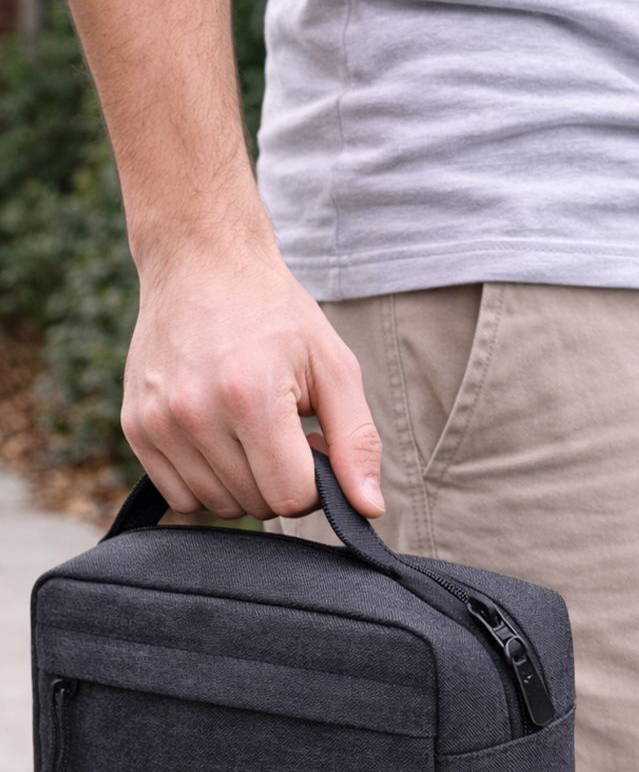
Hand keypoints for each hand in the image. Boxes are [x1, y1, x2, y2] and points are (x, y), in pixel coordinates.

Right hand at [121, 239, 384, 521]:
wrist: (200, 262)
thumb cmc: (276, 314)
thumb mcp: (334, 366)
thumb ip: (356, 441)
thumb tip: (368, 509)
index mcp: (251, 397)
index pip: (291, 498)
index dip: (314, 482)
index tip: (310, 442)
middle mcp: (195, 414)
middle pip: (257, 505)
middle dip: (280, 478)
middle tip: (281, 426)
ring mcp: (158, 423)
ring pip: (218, 506)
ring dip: (244, 482)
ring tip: (248, 427)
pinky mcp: (135, 428)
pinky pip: (179, 496)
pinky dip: (206, 481)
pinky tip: (218, 436)